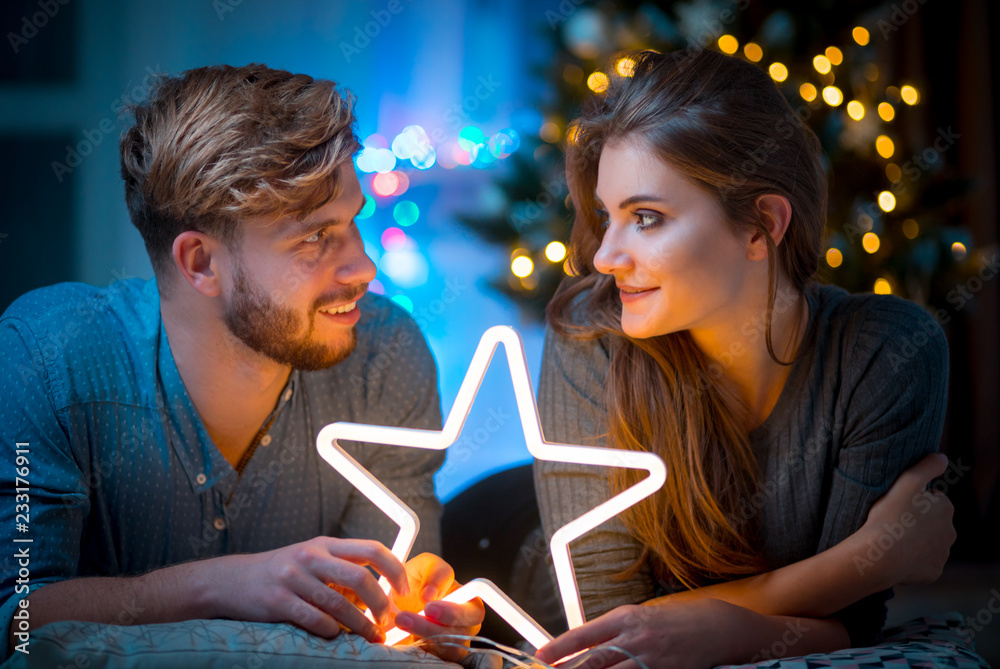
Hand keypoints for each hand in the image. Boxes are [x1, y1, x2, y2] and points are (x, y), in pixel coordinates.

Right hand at [208, 536, 409, 642]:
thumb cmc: (280, 573)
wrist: (231, 581)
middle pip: (360, 579)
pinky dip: (331, 632)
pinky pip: (315, 620)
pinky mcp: (278, 602)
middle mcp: (311, 557)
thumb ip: (340, 567)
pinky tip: (336, 636)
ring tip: (371, 637)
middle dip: (381, 605)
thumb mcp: (310, 559)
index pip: (371, 549)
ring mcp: (293, 578)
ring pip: (340, 606)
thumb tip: (379, 590)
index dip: (394, 570)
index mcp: (324, 544)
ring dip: (361, 626)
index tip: (403, 590)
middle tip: (389, 622)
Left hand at [391, 552, 484, 661]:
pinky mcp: (432, 658)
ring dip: (420, 635)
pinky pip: (430, 660)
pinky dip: (414, 648)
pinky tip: (400, 636)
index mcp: (466, 603)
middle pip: (460, 636)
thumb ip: (435, 572)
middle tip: (407, 615)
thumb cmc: (415, 581)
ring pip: (444, 649)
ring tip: (400, 620)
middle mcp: (461, 627)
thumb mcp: (425, 566)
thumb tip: (431, 594)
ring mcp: (448, 645)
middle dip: (434, 626)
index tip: (429, 605)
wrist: (391, 601)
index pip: (475, 613)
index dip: (456, 612)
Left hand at [535, 598, 756, 668]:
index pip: (584, 634)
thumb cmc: (673, 620)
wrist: (715, 627)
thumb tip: (582, 647)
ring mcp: (650, 660)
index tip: (540, 657)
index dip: (559, 648)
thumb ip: (612, 633)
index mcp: (625, 618)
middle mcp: (635, 638)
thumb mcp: (639, 617)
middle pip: (593, 661)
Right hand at [861, 453, 956, 585]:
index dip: (913, 500)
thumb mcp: (907, 480)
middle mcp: (950, 532)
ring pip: (928, 542)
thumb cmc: (891, 516)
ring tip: (892, 537)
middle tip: (893, 520)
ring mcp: (942, 554)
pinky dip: (912, 559)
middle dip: (917, 520)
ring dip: (915, 539)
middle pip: (932, 522)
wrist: (881, 556)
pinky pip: (923, 563)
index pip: (932, 499)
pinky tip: (896, 554)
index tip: (898, 504)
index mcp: (945, 508)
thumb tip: (942, 457)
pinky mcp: (933, 572)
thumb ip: (928, 465)